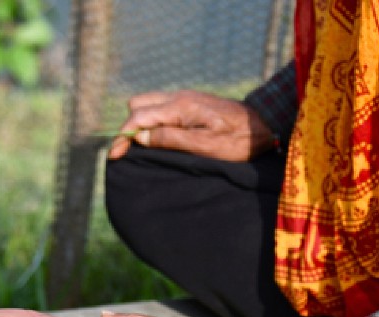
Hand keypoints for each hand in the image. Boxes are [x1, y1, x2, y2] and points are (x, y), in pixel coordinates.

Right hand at [107, 90, 274, 161]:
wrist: (265, 125)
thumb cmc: (238, 140)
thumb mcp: (204, 146)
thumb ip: (170, 139)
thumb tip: (139, 137)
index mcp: (180, 107)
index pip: (138, 116)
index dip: (122, 136)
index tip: (114, 156)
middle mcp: (179, 97)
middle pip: (139, 104)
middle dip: (130, 126)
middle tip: (130, 151)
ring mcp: (185, 98)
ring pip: (149, 104)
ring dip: (141, 123)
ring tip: (143, 146)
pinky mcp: (191, 104)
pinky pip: (161, 108)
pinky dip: (153, 121)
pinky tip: (158, 138)